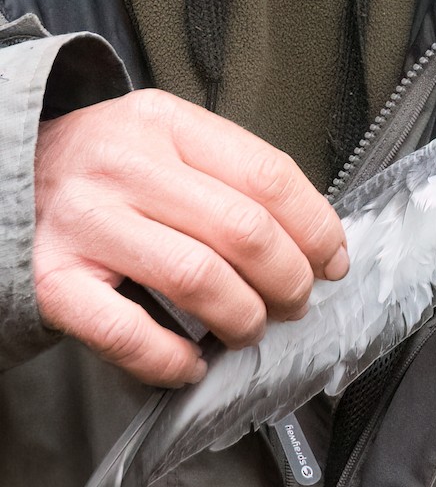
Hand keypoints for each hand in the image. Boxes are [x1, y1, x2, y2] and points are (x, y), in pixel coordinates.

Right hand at [33, 89, 348, 386]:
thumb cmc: (102, 171)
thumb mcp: (165, 143)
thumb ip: (233, 177)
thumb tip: (318, 244)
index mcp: (164, 123)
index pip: (269, 175)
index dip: (316, 228)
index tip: (332, 261)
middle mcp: (124, 165)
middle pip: (245, 231)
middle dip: (290, 281)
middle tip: (294, 302)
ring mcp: (84, 223)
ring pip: (200, 278)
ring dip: (244, 318)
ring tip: (250, 328)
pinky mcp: (51, 280)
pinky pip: (128, 332)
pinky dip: (171, 359)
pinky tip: (191, 362)